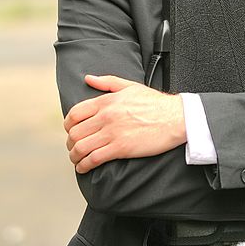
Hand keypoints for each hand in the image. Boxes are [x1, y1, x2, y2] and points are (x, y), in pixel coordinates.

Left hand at [64, 75, 185, 173]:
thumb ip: (107, 82)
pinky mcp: (120, 148)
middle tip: (74, 147)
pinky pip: (93, 159)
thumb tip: (88, 78)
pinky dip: (84, 166)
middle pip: (74, 132)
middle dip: (70, 143)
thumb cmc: (155, 103)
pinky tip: (85, 167)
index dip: (68, 124)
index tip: (71, 130)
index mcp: (107, 101)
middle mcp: (106, 116)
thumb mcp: (130, 86)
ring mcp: (113, 133)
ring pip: (80, 148)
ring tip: (77, 159)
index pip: (75, 113)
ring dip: (74, 156)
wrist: (175, 117)